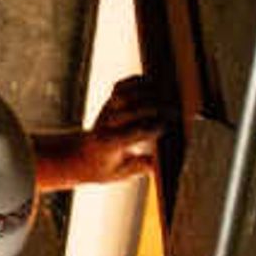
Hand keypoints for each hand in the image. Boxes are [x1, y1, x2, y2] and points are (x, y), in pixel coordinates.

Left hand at [60, 71, 168, 186]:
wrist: (82, 155)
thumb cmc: (105, 168)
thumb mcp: (120, 174)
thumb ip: (138, 168)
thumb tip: (157, 165)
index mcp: (109, 145)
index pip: (133, 133)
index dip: (152, 129)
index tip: (167, 128)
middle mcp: (106, 124)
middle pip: (130, 111)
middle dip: (154, 110)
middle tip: (173, 111)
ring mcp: (107, 110)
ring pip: (124, 95)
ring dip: (146, 93)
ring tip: (166, 94)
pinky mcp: (109, 102)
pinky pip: (121, 86)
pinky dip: (136, 81)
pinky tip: (152, 83)